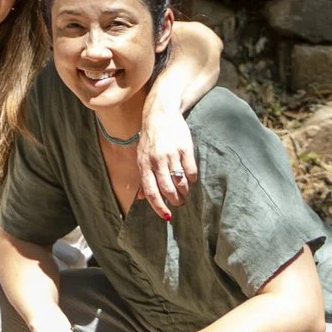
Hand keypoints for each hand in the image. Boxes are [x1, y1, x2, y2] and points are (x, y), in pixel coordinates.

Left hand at [135, 96, 197, 219]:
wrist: (161, 114)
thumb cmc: (150, 139)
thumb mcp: (141, 157)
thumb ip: (143, 178)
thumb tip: (140, 199)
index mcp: (144, 164)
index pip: (151, 191)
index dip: (159, 206)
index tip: (166, 216)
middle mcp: (157, 161)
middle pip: (167, 189)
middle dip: (175, 201)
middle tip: (179, 203)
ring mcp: (171, 154)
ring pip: (180, 182)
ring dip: (184, 192)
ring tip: (185, 194)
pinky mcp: (185, 148)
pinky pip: (191, 171)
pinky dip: (192, 179)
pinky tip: (190, 180)